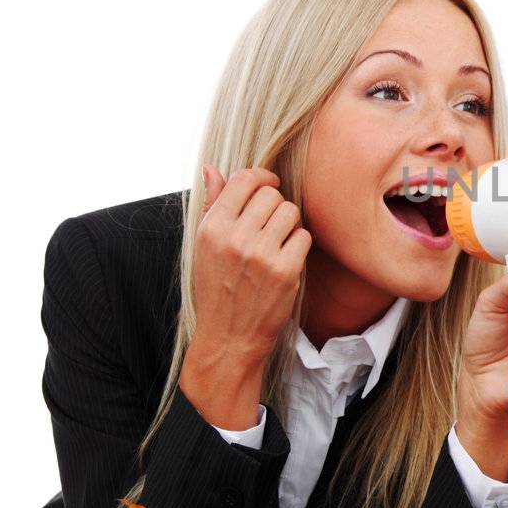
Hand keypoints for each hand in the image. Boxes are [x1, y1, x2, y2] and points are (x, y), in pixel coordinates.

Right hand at [180, 165, 310, 428]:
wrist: (229, 339)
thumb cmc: (217, 290)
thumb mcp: (204, 248)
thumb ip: (213, 205)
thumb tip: (212, 169)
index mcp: (211, 228)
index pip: (243, 179)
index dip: (262, 178)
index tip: (269, 186)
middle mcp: (234, 238)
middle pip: (272, 195)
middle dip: (276, 207)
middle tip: (270, 229)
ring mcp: (261, 254)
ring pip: (291, 212)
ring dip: (289, 226)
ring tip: (277, 245)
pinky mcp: (285, 270)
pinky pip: (304, 236)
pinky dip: (299, 247)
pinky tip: (286, 262)